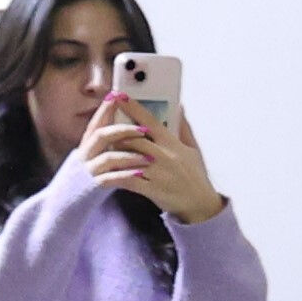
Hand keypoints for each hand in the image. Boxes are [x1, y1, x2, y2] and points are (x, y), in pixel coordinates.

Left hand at [76, 98, 224, 225]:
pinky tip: (105, 175)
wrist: (200, 204)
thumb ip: (183, 128)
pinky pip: (129, 180)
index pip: (151, 121)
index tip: (120, 96)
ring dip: (113, 153)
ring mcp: (158, 173)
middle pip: (135, 139)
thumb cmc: (195, 176)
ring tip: (101, 150)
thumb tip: (179, 107)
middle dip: (117, 132)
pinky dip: (115, 177)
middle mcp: (165, 156)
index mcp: (174, 144)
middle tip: (103, 126)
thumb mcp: (193, 149)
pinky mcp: (152, 189)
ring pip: (129, 158)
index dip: (134, 108)